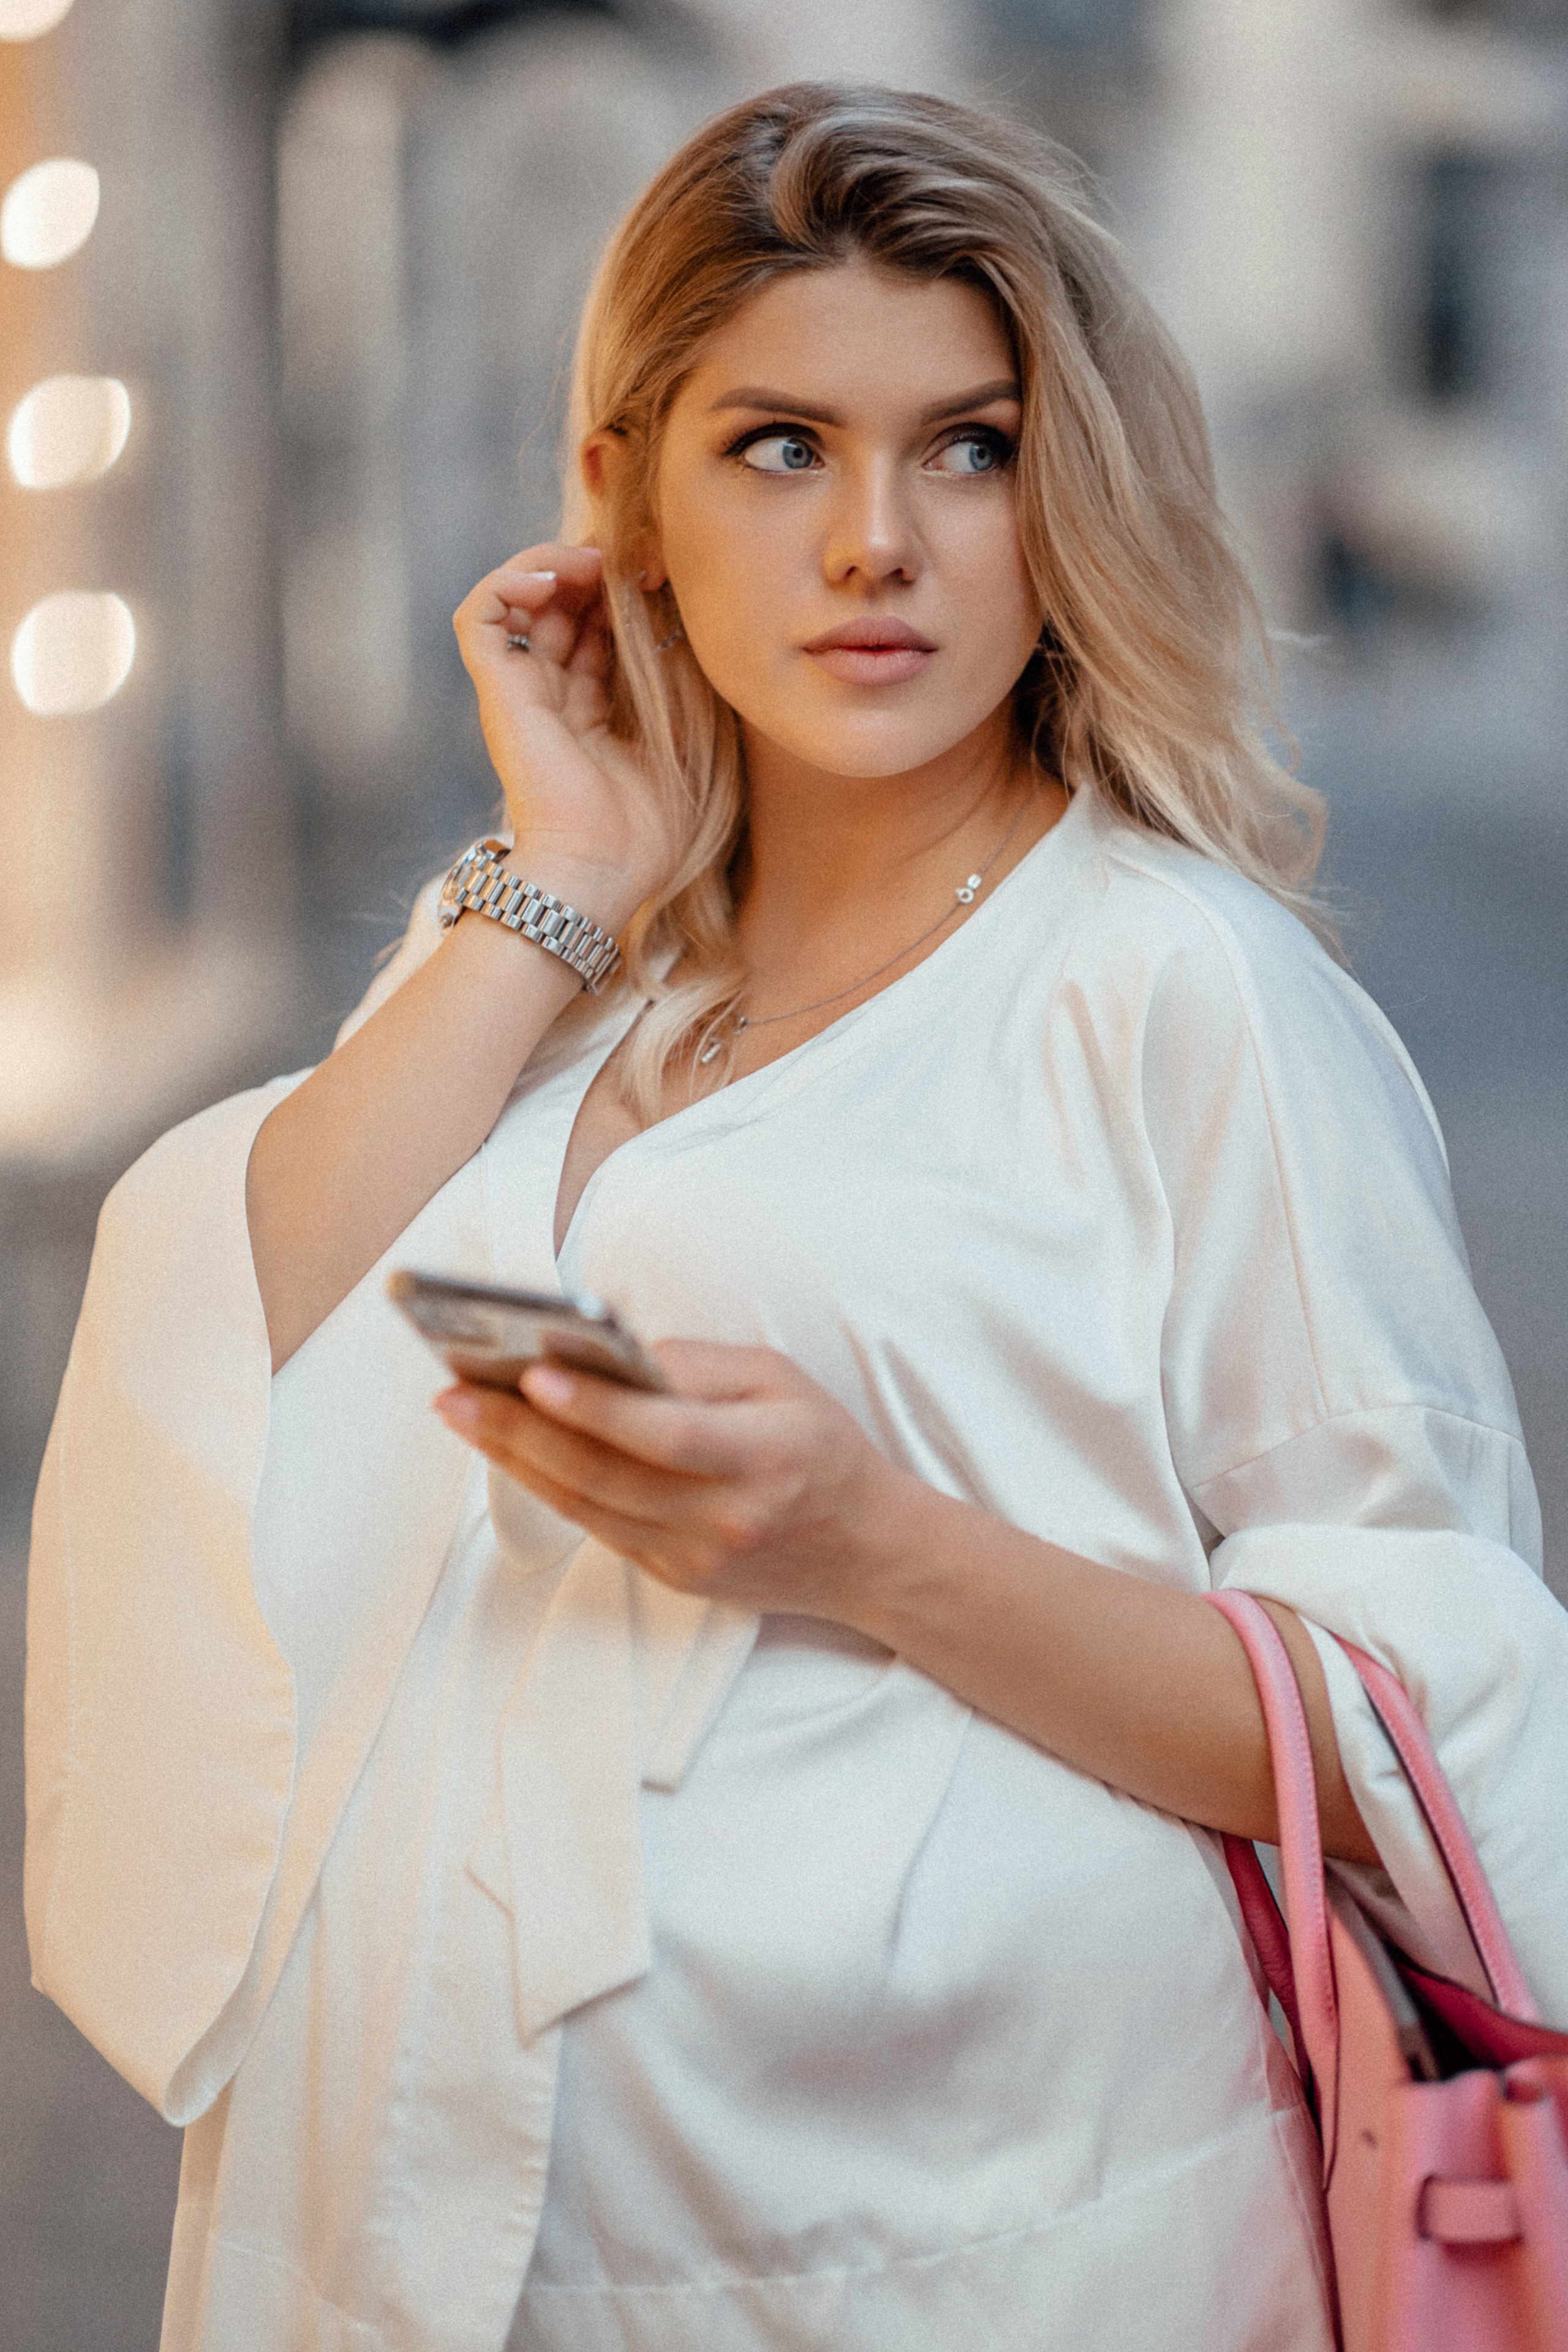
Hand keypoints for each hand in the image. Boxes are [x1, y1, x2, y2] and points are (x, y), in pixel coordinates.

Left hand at [431, 1340, 906, 1622]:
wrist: (867, 1552)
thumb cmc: (821, 1447)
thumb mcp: (781, 1380)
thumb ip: (699, 1366)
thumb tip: (611, 1352)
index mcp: (763, 1454)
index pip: (664, 1434)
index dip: (594, 1406)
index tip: (530, 1372)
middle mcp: (725, 1515)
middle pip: (605, 1475)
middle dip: (521, 1431)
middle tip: (455, 1391)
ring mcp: (695, 1556)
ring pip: (587, 1506)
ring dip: (517, 1458)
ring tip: (462, 1412)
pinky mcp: (674, 1577)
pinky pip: (597, 1527)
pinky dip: (548, 1485)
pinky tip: (510, 1449)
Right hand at [452, 544, 679, 928]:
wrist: (600, 871)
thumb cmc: (646, 833)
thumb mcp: (687, 747)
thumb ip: (683, 686)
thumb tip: (681, 620)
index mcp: (592, 714)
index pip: (597, 631)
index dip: (623, 596)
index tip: (663, 580)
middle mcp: (551, 698)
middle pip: (561, 608)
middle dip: (595, 572)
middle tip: (637, 563)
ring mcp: (520, 693)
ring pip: (519, 600)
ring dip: (554, 564)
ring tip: (594, 562)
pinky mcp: (497, 692)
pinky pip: (479, 616)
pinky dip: (508, 582)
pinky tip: (555, 579)